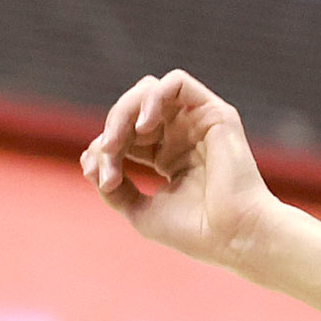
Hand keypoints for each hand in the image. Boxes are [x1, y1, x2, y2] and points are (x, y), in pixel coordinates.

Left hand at [80, 70, 283, 271]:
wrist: (233, 237)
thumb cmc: (194, 231)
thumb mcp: (138, 209)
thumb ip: (113, 186)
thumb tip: (87, 159)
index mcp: (165, 156)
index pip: (121, 136)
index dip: (103, 152)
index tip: (104, 181)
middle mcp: (181, 135)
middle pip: (131, 110)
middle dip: (110, 131)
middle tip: (106, 157)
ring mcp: (197, 122)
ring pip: (147, 91)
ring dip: (124, 113)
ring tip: (117, 142)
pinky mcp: (215, 112)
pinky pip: (176, 83)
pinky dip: (151, 98)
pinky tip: (143, 127)